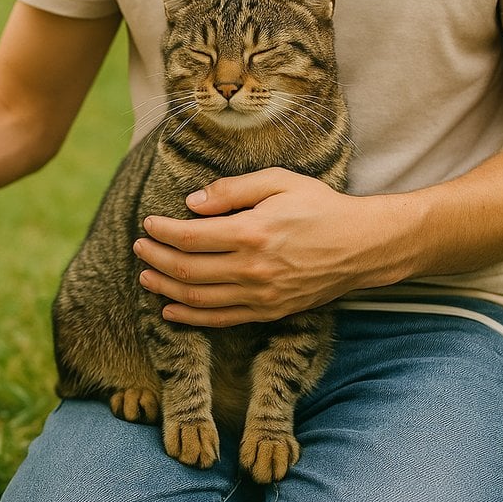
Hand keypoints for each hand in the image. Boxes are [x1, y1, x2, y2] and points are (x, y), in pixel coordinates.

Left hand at [133, 168, 400, 326]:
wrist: (363, 246)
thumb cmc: (320, 207)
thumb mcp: (279, 181)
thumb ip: (232, 189)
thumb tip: (191, 202)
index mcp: (252, 232)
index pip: (190, 236)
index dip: (161, 231)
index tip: (147, 224)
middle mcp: (253, 268)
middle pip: (186, 269)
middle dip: (155, 259)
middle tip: (139, 248)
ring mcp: (261, 294)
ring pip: (198, 298)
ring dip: (165, 288)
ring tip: (146, 277)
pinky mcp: (269, 311)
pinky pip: (220, 319)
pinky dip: (190, 317)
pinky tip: (170, 309)